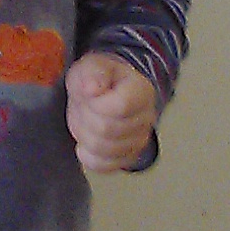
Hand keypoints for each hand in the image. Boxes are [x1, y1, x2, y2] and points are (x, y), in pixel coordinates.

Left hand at [66, 53, 156, 171]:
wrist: (104, 92)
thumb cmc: (99, 78)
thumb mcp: (91, 64)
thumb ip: (93, 72)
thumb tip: (92, 89)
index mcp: (141, 91)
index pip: (120, 107)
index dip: (96, 103)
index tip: (88, 93)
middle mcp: (146, 118)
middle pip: (107, 129)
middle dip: (85, 116)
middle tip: (83, 105)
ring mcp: (139, 140)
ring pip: (103, 150)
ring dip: (84, 134)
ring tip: (85, 119)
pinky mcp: (127, 157)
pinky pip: (103, 165)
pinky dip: (88, 155)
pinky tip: (85, 142)